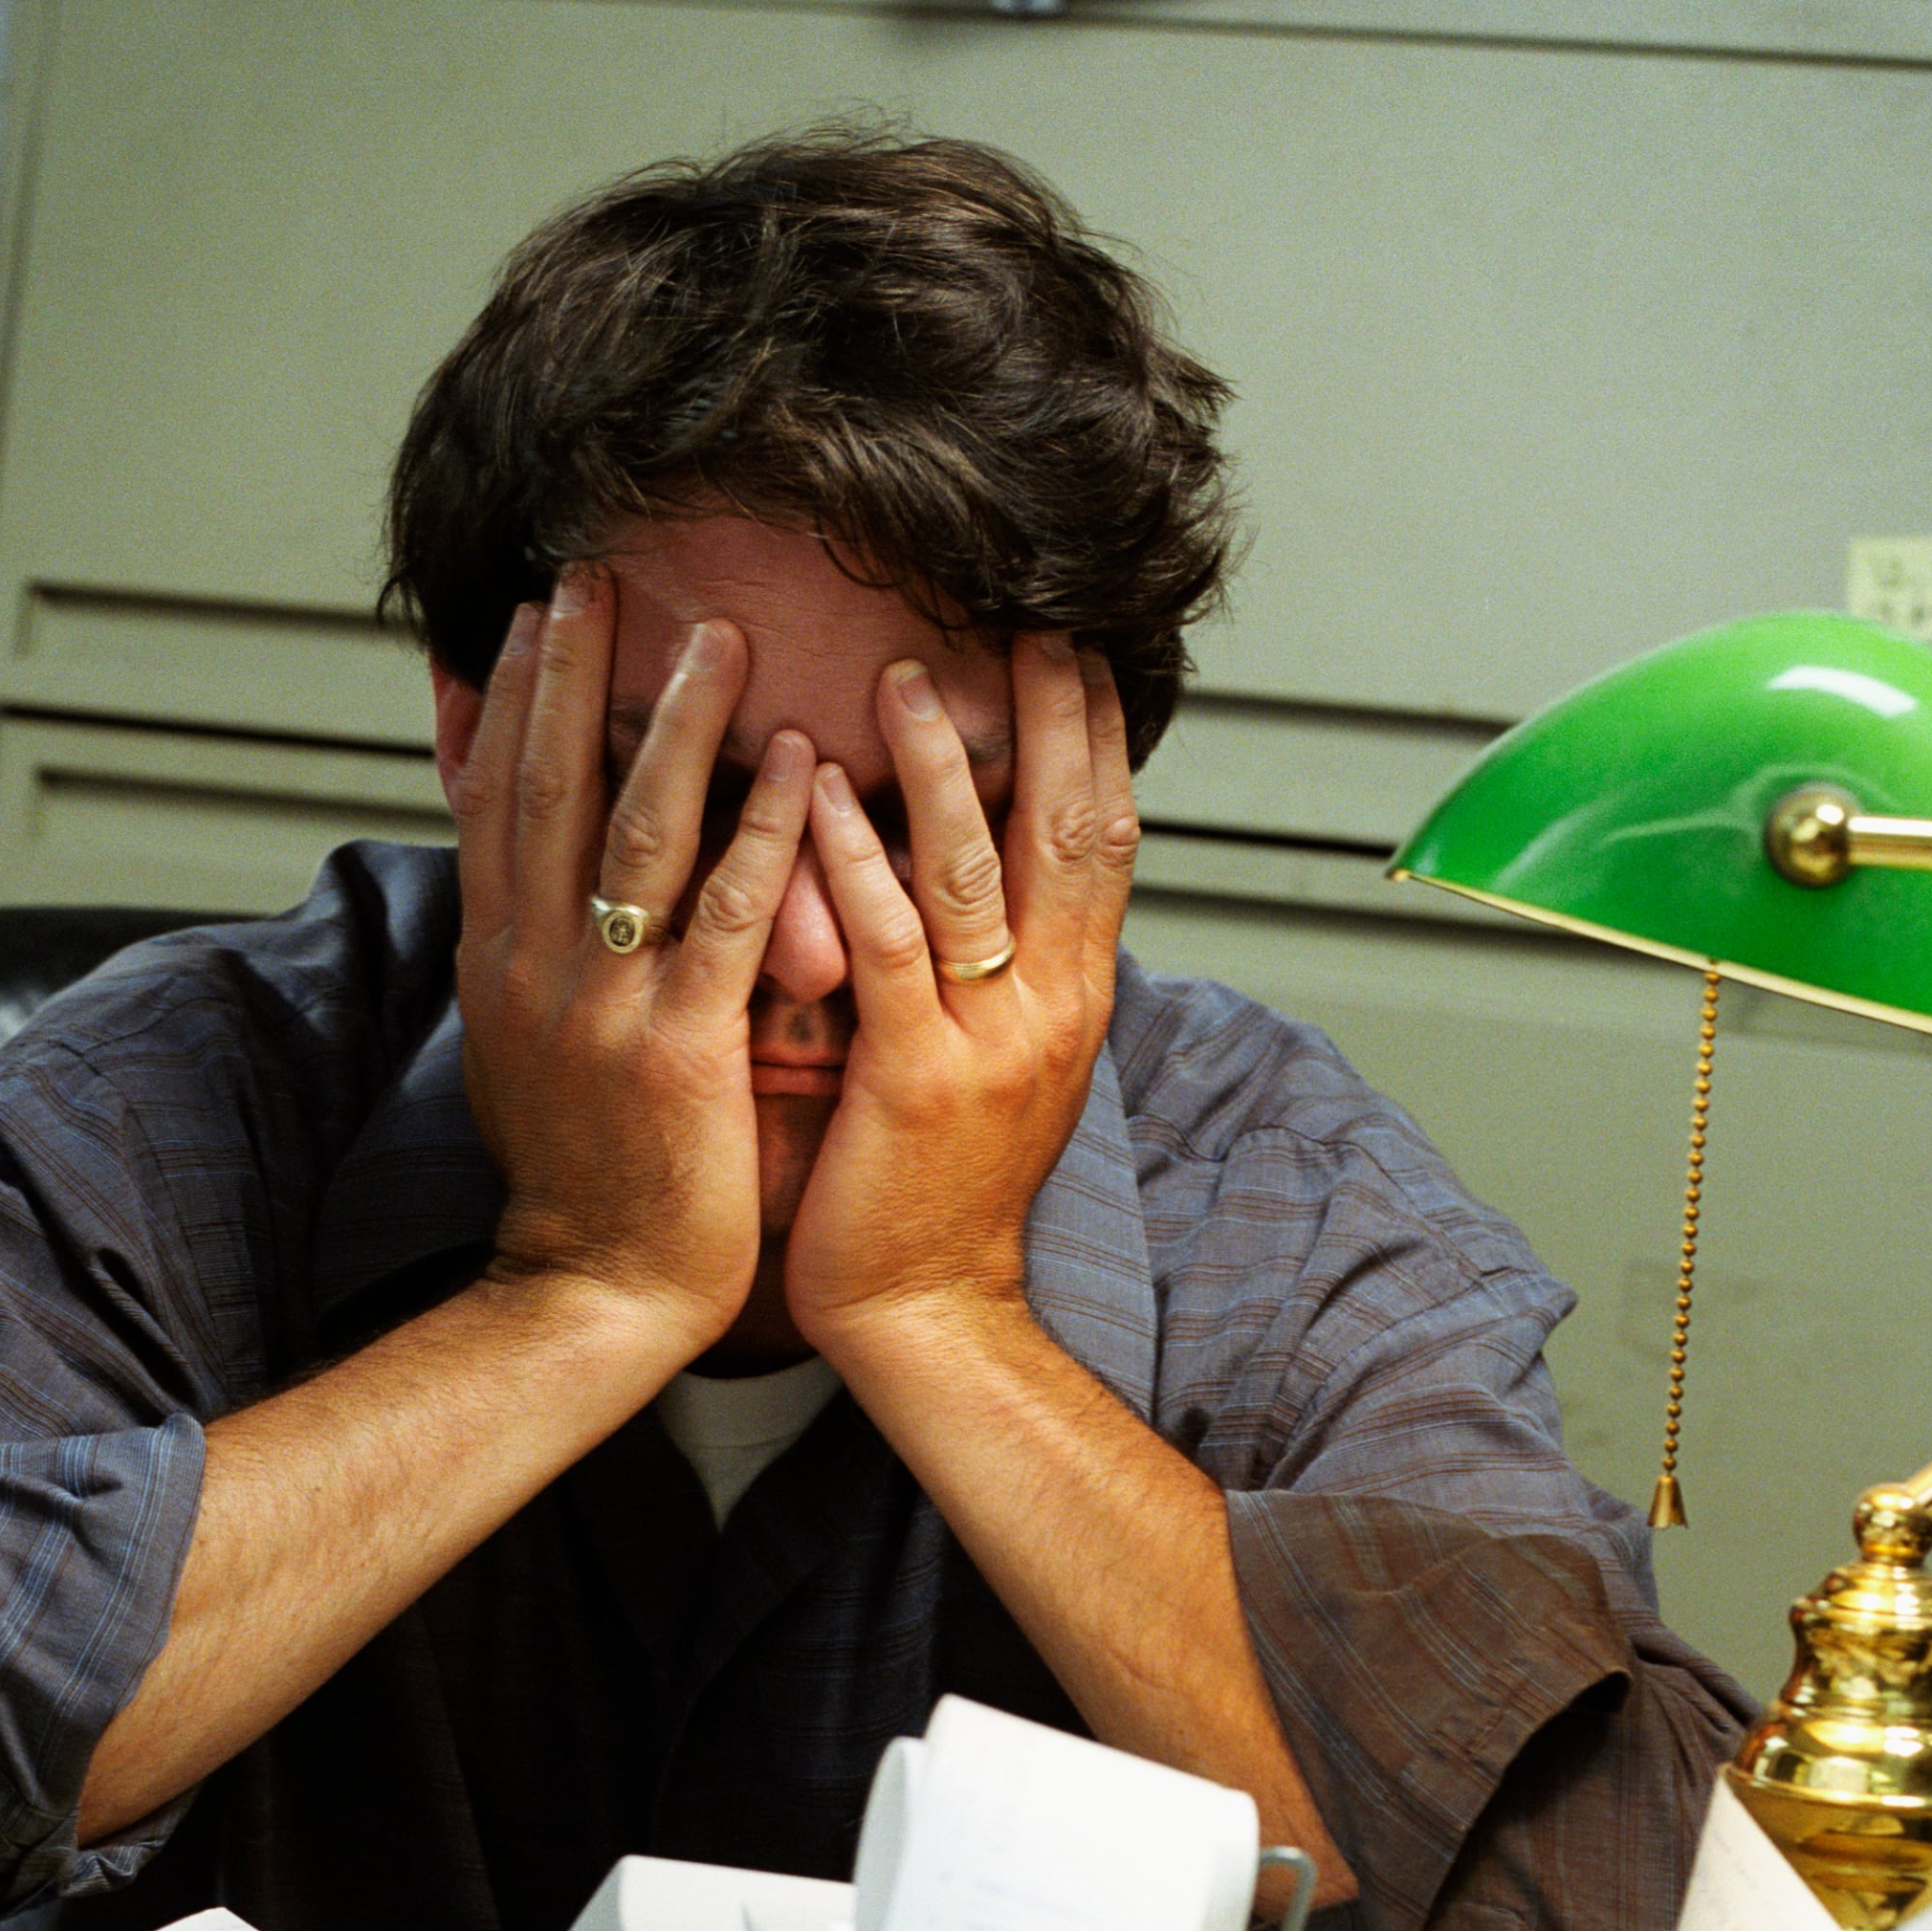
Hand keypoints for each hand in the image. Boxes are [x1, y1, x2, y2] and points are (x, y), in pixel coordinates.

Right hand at [444, 564, 817, 1354]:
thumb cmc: (578, 1178)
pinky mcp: (681, 1049)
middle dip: (573, 671)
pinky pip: (727, 920)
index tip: (534, 608)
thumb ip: (517, 956)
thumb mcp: (513, 1051)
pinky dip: (763, 835)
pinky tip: (798, 765)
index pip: (493, 799)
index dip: (512, 696)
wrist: (592, 1290)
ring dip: (678, 725)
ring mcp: (605, 1006)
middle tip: (601, 570)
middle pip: (549, 787)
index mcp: (497, 963)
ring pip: (636, 833)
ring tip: (719, 635)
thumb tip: (508, 879)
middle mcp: (536, 969)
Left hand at [780, 633, 1136, 1364]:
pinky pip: (892, 952)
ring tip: (910, 675)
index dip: (1097, 734)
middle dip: (1055, 716)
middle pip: (1072, 829)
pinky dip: (859, 867)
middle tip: (1026, 616)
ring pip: (982, 874)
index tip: (1075, 643)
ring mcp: (991, 1044)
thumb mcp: (996, 1059)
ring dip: (945, 767)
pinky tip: (825, 798)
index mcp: (1075, 996)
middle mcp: (1053, 1006)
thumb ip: (999, 964)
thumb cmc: (936, 1189)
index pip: (1106, 835)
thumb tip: (987, 868)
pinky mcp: (917, 1083)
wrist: (926, 1314)